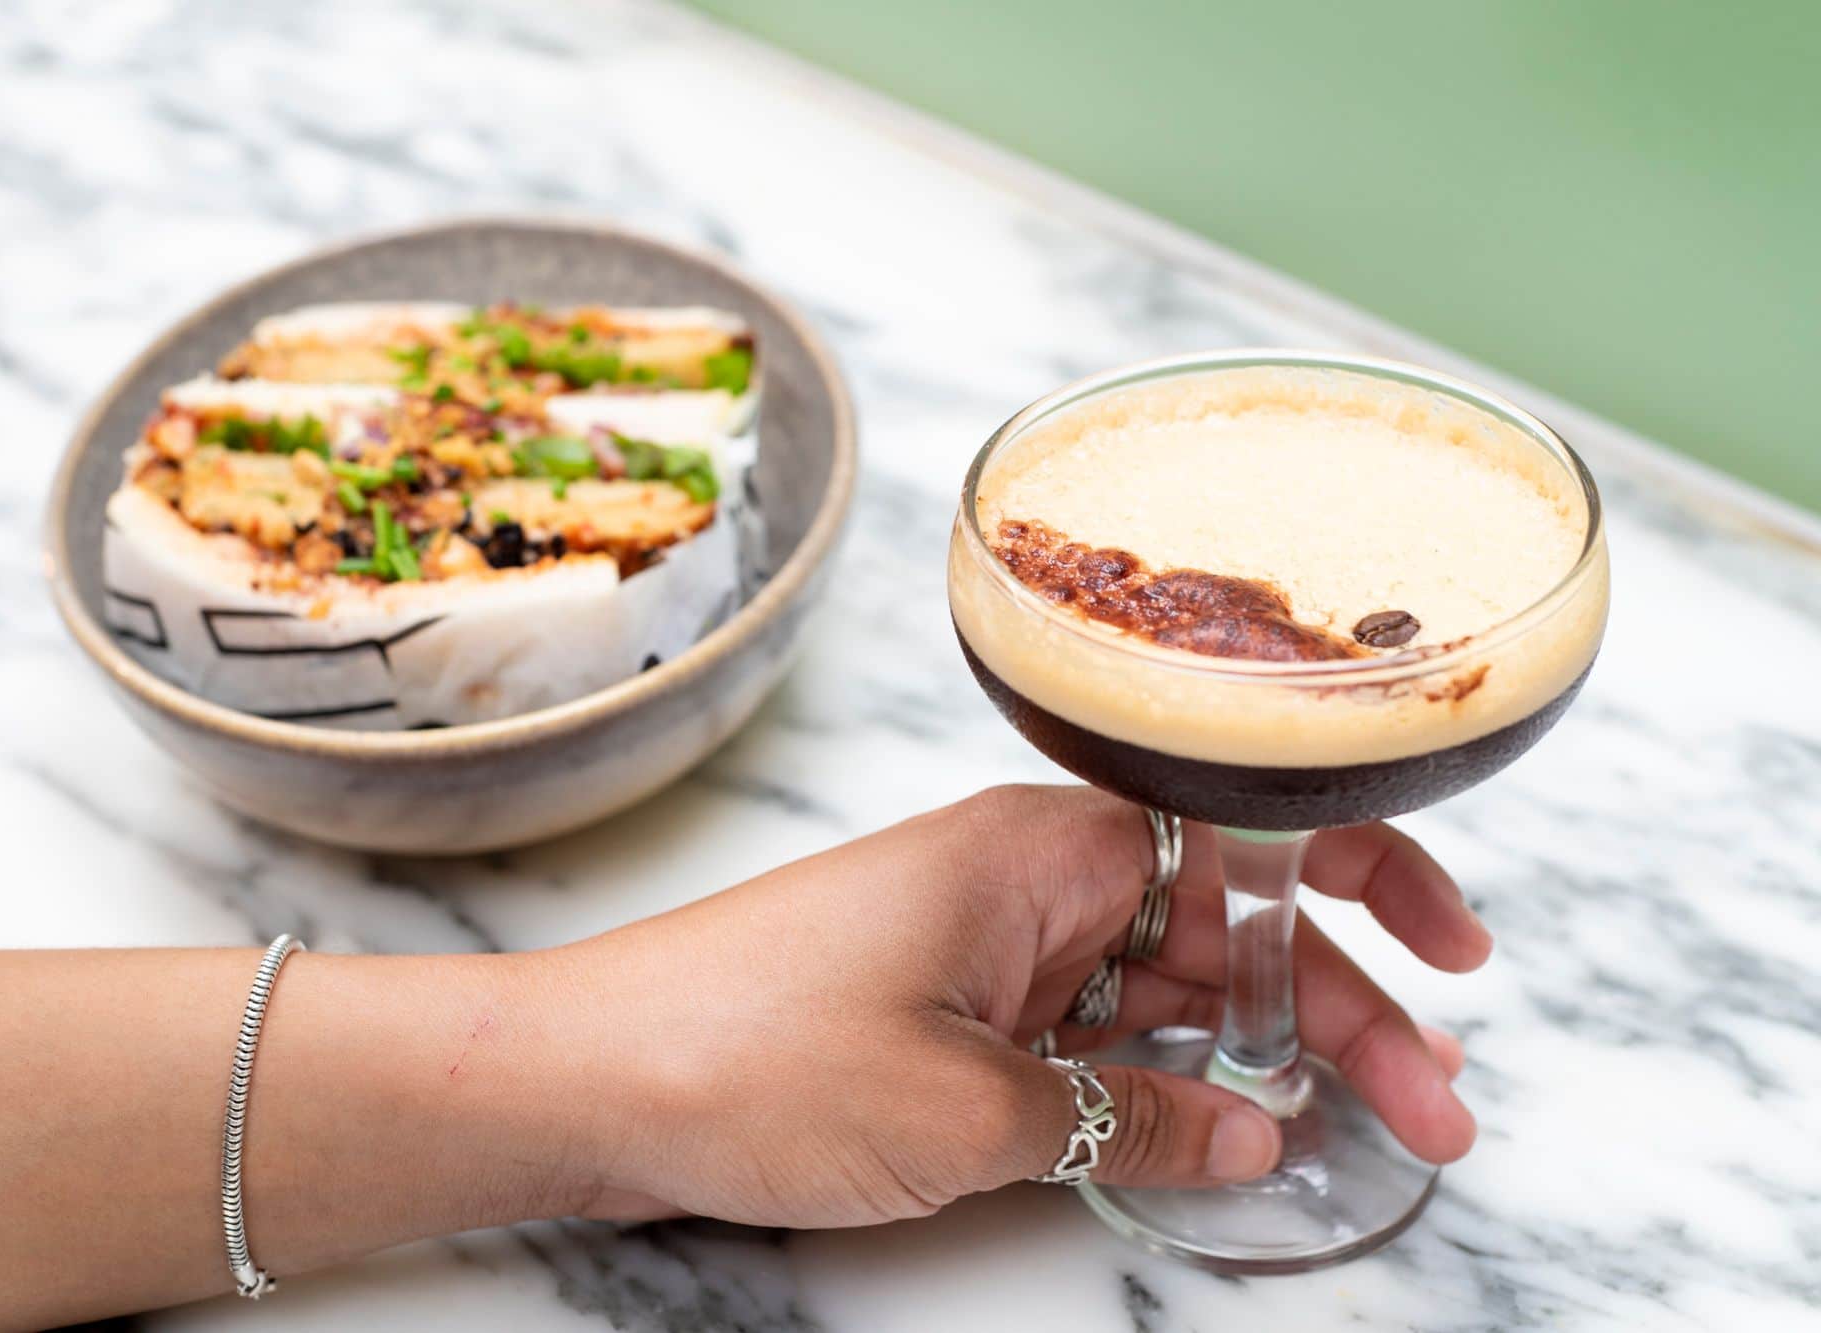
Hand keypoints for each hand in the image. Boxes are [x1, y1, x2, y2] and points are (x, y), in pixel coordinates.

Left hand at [556, 784, 1488, 1226]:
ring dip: (1260, 1054)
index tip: (1455, 946)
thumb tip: (1252, 1131)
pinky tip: (1223, 1130)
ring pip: (1166, 988)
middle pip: (1224, 926)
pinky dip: (1163, 1080)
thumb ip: (1126, 1116)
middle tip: (1432, 1103)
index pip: (1242, 835)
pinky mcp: (952, 1010)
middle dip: (1338, 1007)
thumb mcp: (966, 1105)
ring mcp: (991, 947)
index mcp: (1039, 847)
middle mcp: (1026, 878)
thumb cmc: (747, 1051)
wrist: (587, 1080)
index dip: (1365, 876)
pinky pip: (1093, 1034)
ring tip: (1362, 1127)